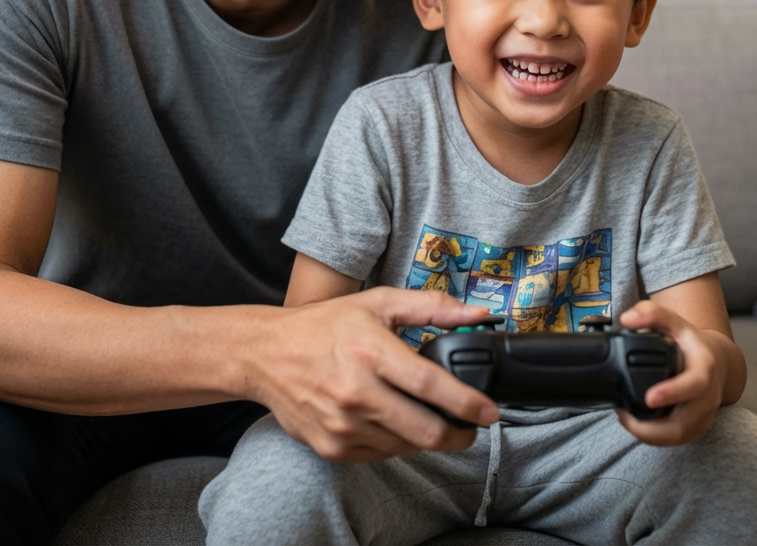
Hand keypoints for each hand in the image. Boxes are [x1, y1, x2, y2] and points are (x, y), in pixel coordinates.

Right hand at [245, 287, 499, 462]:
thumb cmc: (325, 325)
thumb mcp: (378, 303)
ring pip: (406, 446)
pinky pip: (381, 454)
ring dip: (425, 436)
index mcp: (371, 352)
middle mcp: (357, 392)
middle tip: (470, 426)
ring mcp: (343, 425)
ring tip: (426, 416)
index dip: (467, 402)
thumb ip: (431, 307)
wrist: (267, 354)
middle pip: (425, 431)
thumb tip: (479, 312)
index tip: (490, 411)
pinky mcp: (332, 447)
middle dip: (459, 434)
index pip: (430, 386)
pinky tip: (390, 418)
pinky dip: (395, 441)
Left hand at [615, 299, 735, 445]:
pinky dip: (655, 437)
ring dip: (649, 434)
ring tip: (625, 418)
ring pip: (678, 437)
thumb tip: (627, 319)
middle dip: (651, 427)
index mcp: (704, 369)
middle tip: (622, 414)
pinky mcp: (698, 427)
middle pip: (683, 424)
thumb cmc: (691, 342)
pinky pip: (677, 440)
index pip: (693, 386)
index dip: (672, 393)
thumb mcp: (674, 320)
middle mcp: (708, 397)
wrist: (718, 362)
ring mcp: (704, 415)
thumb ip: (651, 313)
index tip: (649, 398)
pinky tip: (636, 424)